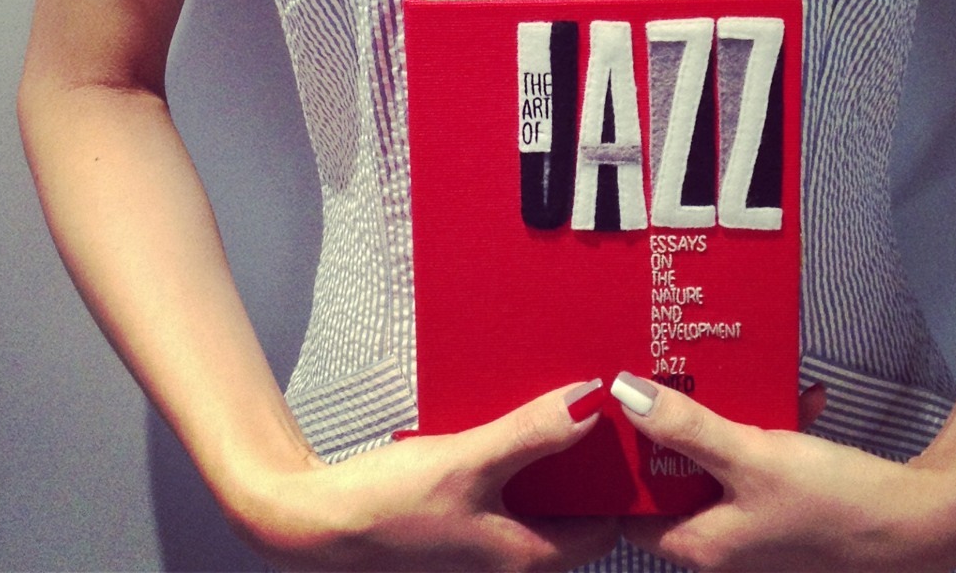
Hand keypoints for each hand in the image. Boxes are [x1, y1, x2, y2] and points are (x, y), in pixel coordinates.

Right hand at [231, 383, 619, 571]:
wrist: (314, 521)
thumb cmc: (389, 505)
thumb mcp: (468, 461)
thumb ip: (530, 435)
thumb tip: (592, 404)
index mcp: (524, 555)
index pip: (603, 529)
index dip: (624, 488)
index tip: (641, 439)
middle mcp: (508, 553)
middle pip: (573, 508)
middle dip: (590, 462)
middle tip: (610, 405)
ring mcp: (484, 537)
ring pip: (540, 494)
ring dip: (554, 453)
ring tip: (569, 399)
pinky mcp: (461, 517)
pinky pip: (509, 484)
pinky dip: (521, 453)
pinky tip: (516, 414)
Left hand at [612, 374, 955, 571]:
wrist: (919, 522)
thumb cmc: (828, 499)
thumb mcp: (749, 455)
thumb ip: (686, 427)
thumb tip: (623, 394)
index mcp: (702, 543)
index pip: (632, 513)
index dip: (618, 468)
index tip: (609, 413)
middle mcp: (725, 539)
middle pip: (676, 478)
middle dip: (673, 425)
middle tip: (660, 371)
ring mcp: (758, 521)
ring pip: (721, 461)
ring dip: (725, 418)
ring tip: (723, 369)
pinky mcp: (790, 502)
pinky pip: (765, 458)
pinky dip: (774, 427)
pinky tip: (801, 395)